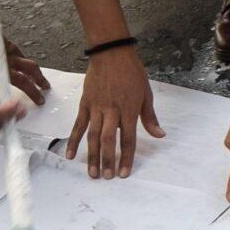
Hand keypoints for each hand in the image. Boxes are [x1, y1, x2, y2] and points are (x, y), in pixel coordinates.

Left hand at [0, 33, 49, 107]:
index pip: (3, 96)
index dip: (9, 107)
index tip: (14, 115)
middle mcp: (3, 68)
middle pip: (24, 83)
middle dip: (34, 93)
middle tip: (40, 100)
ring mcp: (10, 57)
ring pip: (30, 68)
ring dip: (39, 77)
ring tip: (45, 85)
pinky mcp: (12, 47)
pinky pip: (23, 57)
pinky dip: (28, 63)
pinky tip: (32, 67)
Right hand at [66, 47, 164, 178]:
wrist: (111, 52)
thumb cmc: (132, 72)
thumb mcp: (146, 93)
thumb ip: (150, 117)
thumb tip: (160, 135)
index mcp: (129, 109)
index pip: (128, 139)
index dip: (126, 158)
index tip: (123, 174)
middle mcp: (112, 111)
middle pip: (109, 140)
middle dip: (107, 160)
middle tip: (106, 177)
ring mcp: (96, 107)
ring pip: (93, 135)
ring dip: (92, 156)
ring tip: (92, 173)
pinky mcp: (85, 104)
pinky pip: (78, 125)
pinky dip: (73, 140)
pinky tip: (70, 155)